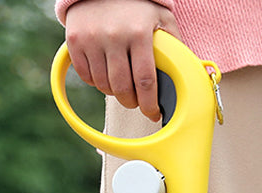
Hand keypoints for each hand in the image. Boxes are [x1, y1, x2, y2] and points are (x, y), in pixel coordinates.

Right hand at [65, 0, 180, 121]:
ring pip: (103, 85)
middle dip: (132, 103)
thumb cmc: (138, 4)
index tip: (153, 114)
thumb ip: (174, 44)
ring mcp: (91, 38)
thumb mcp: (162, 17)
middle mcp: (114, 36)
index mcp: (139, 34)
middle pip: (122, 89)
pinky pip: (85, 75)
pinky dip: (96, 82)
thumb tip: (187, 73)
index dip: (149, 104)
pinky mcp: (74, 39)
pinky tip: (106, 76)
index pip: (145, 82)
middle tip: (137, 103)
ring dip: (114, 93)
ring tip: (122, 87)